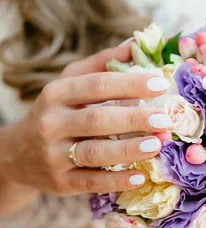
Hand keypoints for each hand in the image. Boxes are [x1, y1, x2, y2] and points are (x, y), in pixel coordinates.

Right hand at [1, 43, 170, 195]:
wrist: (18, 154)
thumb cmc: (57, 112)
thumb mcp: (70, 83)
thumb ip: (101, 64)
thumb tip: (135, 44)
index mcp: (57, 94)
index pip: (97, 85)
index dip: (130, 84)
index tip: (160, 84)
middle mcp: (52, 123)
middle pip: (97, 119)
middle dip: (133, 119)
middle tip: (164, 119)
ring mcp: (54, 155)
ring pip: (95, 153)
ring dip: (129, 149)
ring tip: (157, 144)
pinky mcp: (60, 182)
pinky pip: (91, 182)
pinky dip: (116, 181)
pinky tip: (139, 178)